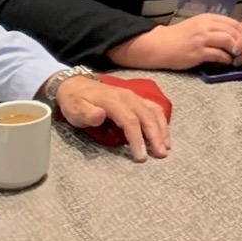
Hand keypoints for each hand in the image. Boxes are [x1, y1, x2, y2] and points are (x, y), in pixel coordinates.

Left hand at [53, 76, 170, 161]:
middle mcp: (127, 97)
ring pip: (153, 112)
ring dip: (162, 129)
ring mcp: (133, 97)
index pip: (130, 121)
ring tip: (166, 146)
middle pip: (147, 117)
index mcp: (113, 101)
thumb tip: (100, 115)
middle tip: (161, 154)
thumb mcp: (74, 109)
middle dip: (155, 136)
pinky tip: (164, 133)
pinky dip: (161, 121)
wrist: (75, 84)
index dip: (137, 139)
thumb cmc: (74, 101)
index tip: (141, 156)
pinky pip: (153, 108)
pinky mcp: (136, 99)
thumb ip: (87, 114)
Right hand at [109, 13, 241, 69]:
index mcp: (207, 18)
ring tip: (238, 58)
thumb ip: (213, 28)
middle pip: (233, 31)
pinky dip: (226, 60)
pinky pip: (218, 55)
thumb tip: (232, 35)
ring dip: (236, 51)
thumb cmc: (179, 37)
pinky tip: (227, 63)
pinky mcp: (198, 52)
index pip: (233, 22)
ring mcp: (202, 39)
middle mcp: (206, 26)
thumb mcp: (197, 26)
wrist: (160, 45)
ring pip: (228, 41)